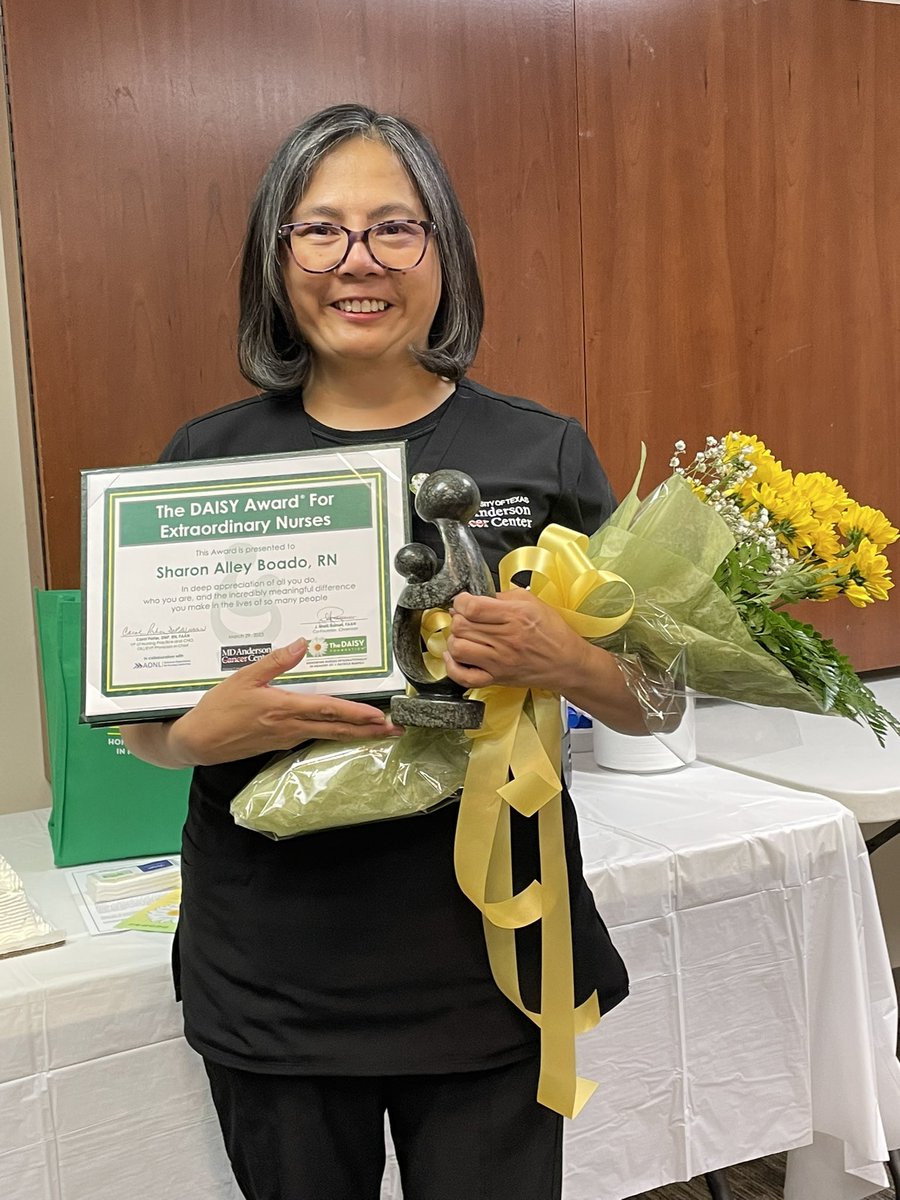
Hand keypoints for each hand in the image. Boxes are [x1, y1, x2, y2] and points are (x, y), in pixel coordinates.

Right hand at [168, 638, 402, 765]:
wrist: (198, 741)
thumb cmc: (218, 708)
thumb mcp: (243, 678)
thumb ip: (274, 662)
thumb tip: (301, 644)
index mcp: (284, 708)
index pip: (328, 711)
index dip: (356, 714)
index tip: (379, 717)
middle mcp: (291, 727)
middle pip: (337, 729)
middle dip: (368, 731)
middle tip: (396, 730)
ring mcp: (287, 738)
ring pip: (329, 735)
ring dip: (355, 733)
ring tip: (378, 731)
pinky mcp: (280, 743)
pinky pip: (314, 736)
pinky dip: (334, 733)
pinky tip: (343, 729)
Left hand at [443, 589, 586, 691]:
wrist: (567, 663)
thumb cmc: (553, 633)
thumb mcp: (534, 603)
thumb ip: (505, 596)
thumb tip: (479, 597)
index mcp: (515, 616)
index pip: (472, 606)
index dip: (461, 601)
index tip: (464, 601)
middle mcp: (505, 639)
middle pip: (461, 625)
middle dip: (458, 617)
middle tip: (465, 617)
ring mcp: (499, 661)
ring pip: (458, 648)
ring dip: (455, 638)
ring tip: (464, 635)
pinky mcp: (496, 678)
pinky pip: (463, 676)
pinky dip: (452, 666)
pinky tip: (454, 656)